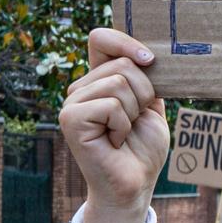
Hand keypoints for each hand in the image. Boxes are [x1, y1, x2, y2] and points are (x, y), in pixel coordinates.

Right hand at [59, 28, 168, 222]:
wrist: (135, 183)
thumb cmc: (143, 147)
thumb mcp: (151, 105)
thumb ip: (146, 78)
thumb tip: (150, 52)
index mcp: (99, 79)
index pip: (101, 39)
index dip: (126, 42)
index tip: (151, 60)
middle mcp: (81, 87)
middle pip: (123, 64)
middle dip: (145, 94)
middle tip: (135, 121)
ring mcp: (72, 103)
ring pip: (119, 83)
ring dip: (134, 112)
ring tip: (124, 132)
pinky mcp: (70, 119)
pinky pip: (111, 105)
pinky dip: (123, 125)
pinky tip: (115, 141)